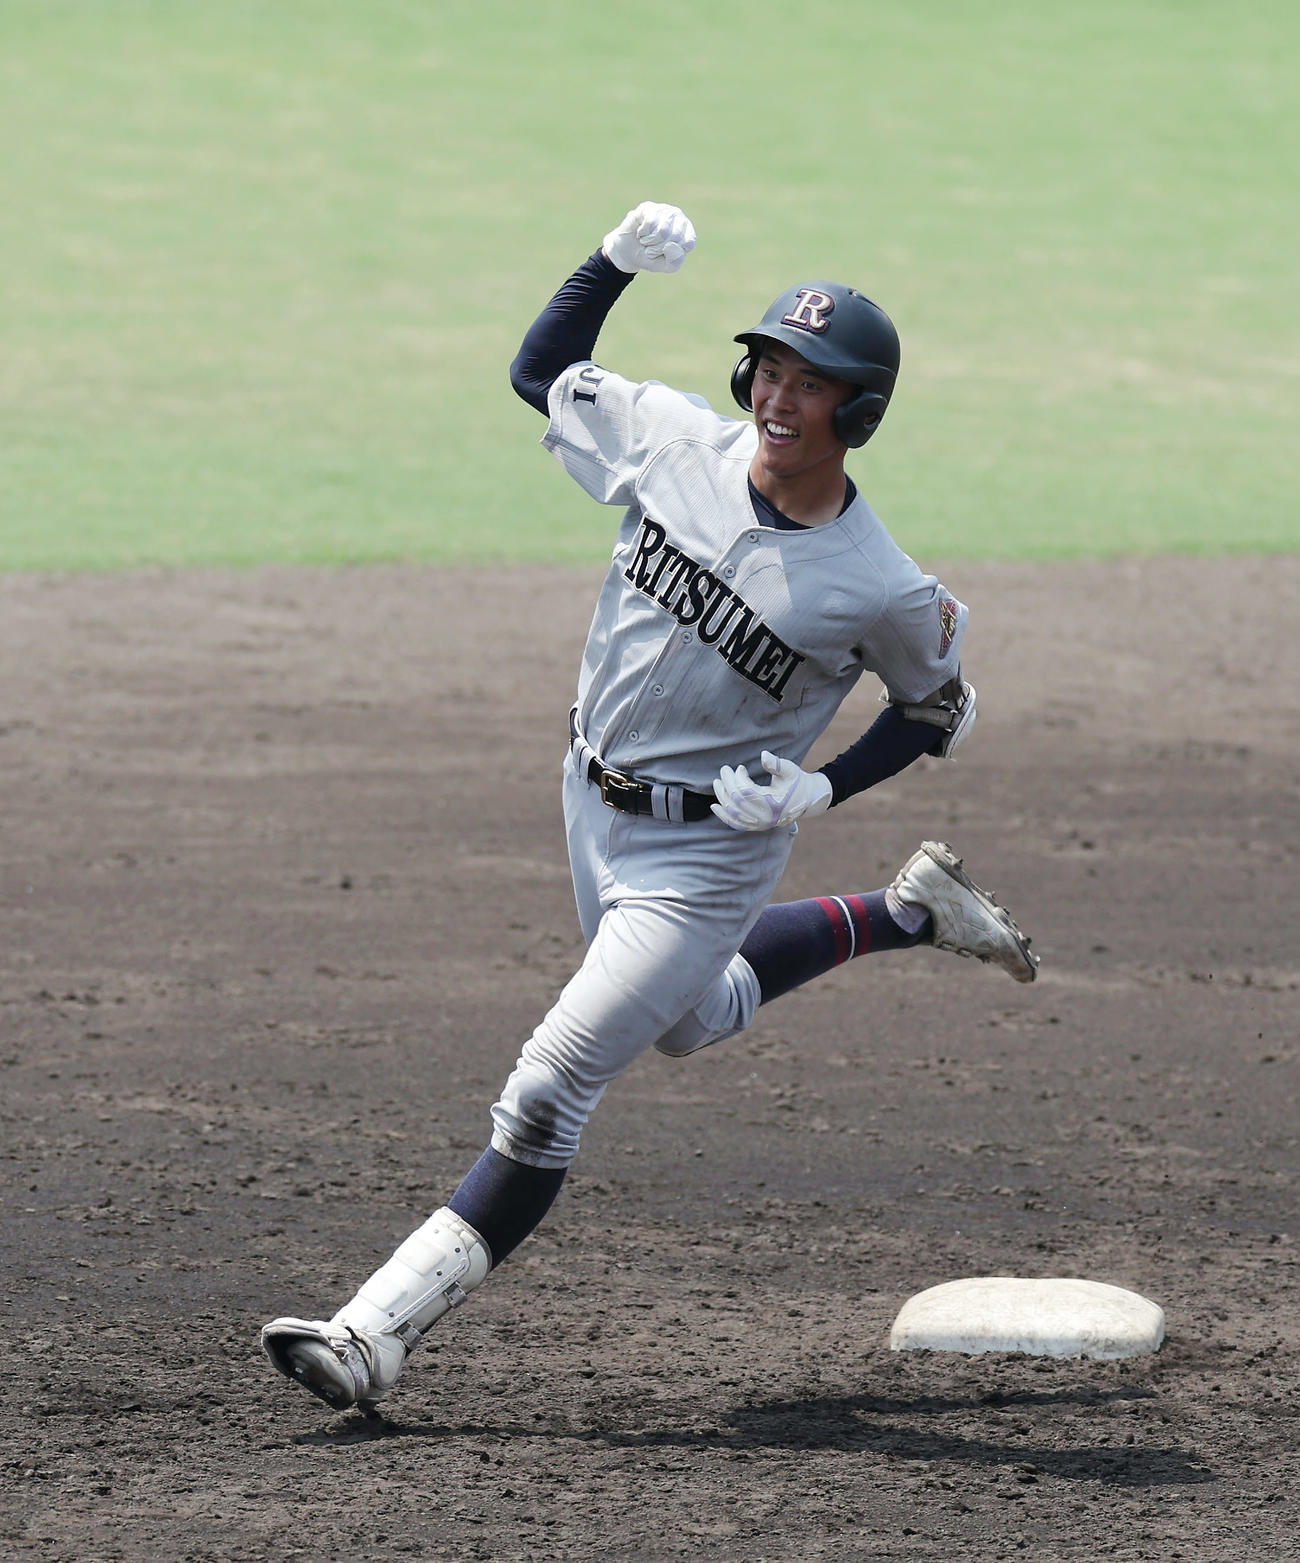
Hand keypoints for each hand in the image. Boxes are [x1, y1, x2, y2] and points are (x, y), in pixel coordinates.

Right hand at [601, 202, 696, 274]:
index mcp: (688, 233)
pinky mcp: (649, 207)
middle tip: (652, 248)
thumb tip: (672, 246)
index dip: (673, 253)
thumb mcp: (666, 266)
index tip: (664, 254)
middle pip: (676, 237)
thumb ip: (675, 262)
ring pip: (663, 230)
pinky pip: (650, 222)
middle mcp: (679, 218)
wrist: (627, 252)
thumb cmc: (650, 257)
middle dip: (660, 249)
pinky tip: (641, 232)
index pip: (688, 243)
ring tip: (646, 240)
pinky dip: (643, 233)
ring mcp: (664, 210)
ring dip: (650, 242)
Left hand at [710, 751, 832, 832]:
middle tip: (723, 770)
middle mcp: (766, 817)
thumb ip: (777, 764)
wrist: (807, 799)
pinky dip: (724, 816)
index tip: (739, 767)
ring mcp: (760, 824)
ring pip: (734, 813)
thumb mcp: (790, 770)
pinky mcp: (757, 826)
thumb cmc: (797, 782)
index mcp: (774, 803)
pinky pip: (736, 824)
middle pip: (737, 802)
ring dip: (722, 798)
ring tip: (716, 783)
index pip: (746, 792)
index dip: (738, 778)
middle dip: (727, 784)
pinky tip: (715, 807)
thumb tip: (763, 755)